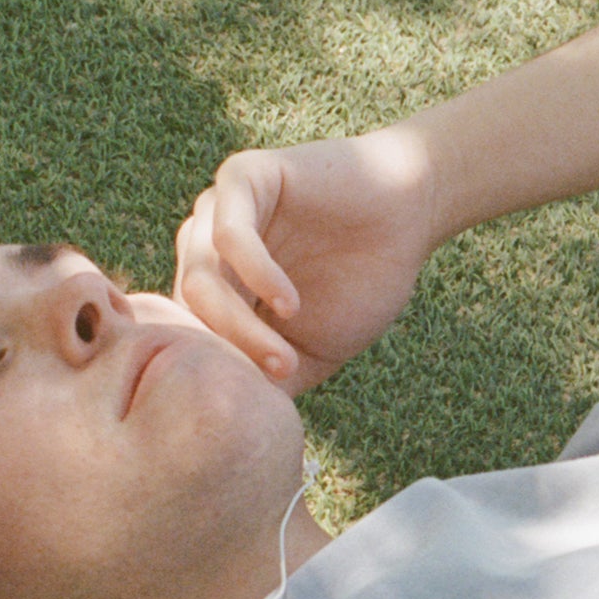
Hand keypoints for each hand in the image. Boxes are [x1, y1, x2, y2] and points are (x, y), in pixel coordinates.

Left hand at [173, 127, 437, 391]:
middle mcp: (207, 247)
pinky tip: (288, 304)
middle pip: (188, 310)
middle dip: (231, 352)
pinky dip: (256, 276)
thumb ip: (270, 380)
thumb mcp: (312, 350)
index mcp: (216, 286)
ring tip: (284, 353)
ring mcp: (220, 210)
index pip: (188, 334)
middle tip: (279, 375)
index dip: (221, 372)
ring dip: (239, 325)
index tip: (263, 405)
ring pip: (200, 276)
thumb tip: (236, 422)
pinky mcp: (244, 177)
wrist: (411, 215)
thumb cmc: (362, 282)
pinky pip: (229, 233)